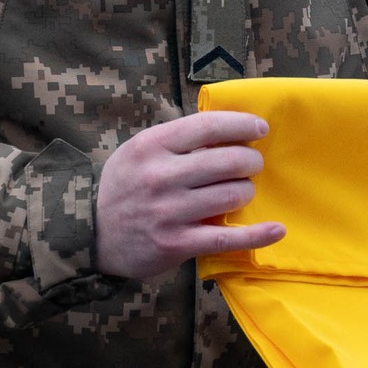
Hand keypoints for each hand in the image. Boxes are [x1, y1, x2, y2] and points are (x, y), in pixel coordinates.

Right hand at [95, 111, 282, 280]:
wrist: (91, 233)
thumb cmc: (124, 186)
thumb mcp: (139, 150)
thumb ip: (176, 139)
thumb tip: (226, 126)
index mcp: (152, 146)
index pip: (208, 126)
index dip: (242, 124)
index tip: (260, 127)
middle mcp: (161, 176)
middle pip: (228, 160)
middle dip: (251, 160)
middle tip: (253, 164)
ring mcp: (170, 212)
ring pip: (232, 195)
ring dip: (247, 191)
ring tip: (242, 190)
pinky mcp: (177, 244)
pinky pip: (228, 238)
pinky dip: (257, 235)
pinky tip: (276, 229)